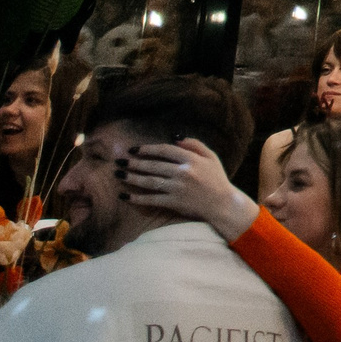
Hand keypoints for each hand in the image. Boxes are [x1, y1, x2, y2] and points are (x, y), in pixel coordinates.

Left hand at [125, 139, 258, 242]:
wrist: (223, 204)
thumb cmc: (217, 179)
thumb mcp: (211, 157)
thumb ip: (195, 144)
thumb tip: (175, 137)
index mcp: (192, 160)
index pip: (164, 150)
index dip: (147, 149)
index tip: (134, 149)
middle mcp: (183, 172)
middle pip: (153, 165)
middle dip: (133, 163)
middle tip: (119, 161)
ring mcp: (177, 188)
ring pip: (149, 181)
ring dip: (131, 178)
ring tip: (118, 175)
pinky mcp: (174, 203)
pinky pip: (152, 199)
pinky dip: (137, 198)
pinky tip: (125, 196)